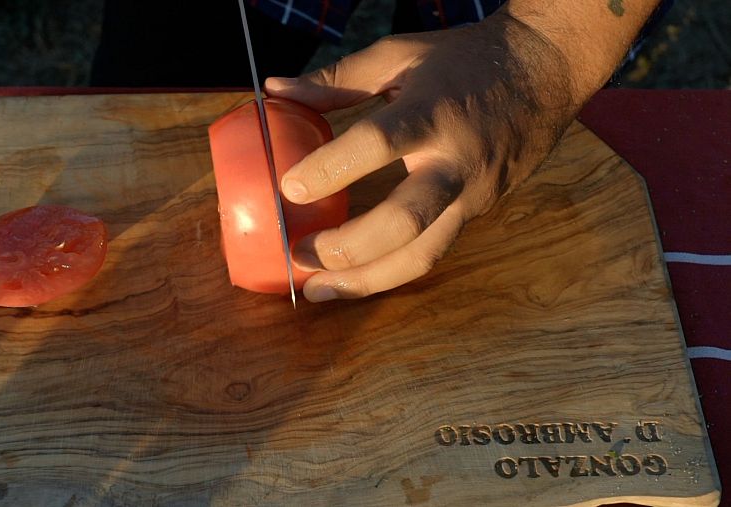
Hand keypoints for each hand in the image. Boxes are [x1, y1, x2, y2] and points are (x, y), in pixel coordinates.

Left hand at [265, 11, 581, 301]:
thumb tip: (273, 89)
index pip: (377, 144)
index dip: (330, 169)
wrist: (548, 72)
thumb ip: (336, 78)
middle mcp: (457, 161)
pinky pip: (432, 251)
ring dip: (365, 281)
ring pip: (421, 255)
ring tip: (318, 290)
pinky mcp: (480, 213)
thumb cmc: (465, 60)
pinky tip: (355, 278)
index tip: (288, 189)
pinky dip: (389, 271)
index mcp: (433, 112)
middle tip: (300, 254)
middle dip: (348, 248)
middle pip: (404, 222)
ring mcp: (473, 194)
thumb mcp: (399, 56)